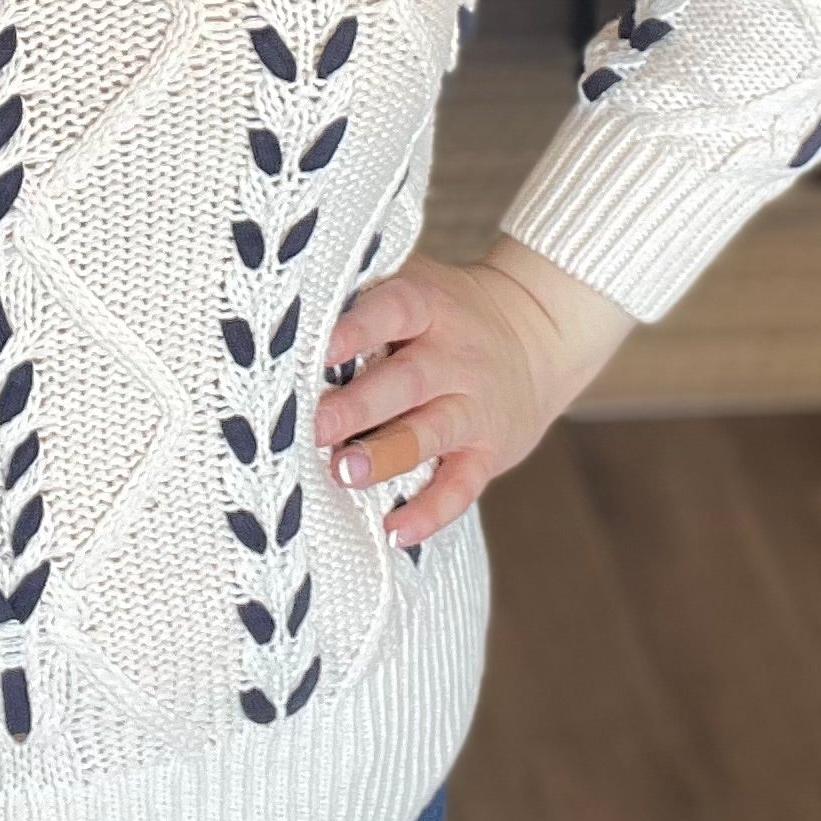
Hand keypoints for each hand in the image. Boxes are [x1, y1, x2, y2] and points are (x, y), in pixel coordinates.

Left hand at [310, 234, 635, 548]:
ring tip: (345, 472)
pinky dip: (430, 512)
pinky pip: (461, 486)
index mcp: (428, 306)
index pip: (393, 311)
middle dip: (360, 406)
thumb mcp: (414, 289)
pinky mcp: (488, 452)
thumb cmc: (442, 315)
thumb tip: (285, 331)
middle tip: (317, 427)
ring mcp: (474, 406)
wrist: (535, 336)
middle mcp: (454, 356)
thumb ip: (361, 305)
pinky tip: (395, 531)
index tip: (319, 350)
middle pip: (407, 380)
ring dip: (387, 455)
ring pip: (430, 433)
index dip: (357, 328)